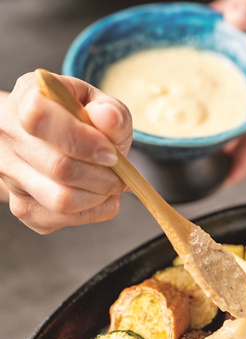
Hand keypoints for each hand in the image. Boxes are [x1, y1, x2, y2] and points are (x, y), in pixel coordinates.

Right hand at [0, 72, 131, 233]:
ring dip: (98, 198)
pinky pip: (62, 219)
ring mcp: (10, 175)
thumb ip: (110, 111)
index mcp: (26, 98)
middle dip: (103, 177)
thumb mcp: (101, 106)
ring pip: (60, 200)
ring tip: (109, 186)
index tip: (110, 153)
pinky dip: (91, 213)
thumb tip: (108, 118)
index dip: (82, 140)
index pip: (40, 118)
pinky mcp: (22, 207)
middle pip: (59, 168)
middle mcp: (9, 137)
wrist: (55, 142)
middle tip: (120, 175)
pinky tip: (96, 197)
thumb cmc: (80, 121)